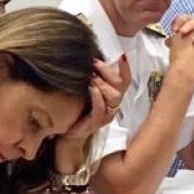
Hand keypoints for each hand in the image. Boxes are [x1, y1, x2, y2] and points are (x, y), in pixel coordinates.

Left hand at [53, 56, 127, 172]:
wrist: (68, 137)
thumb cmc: (76, 112)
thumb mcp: (85, 93)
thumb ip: (91, 79)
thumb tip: (90, 59)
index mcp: (111, 98)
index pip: (125, 81)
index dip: (126, 68)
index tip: (121, 56)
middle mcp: (112, 106)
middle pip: (120, 86)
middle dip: (108, 71)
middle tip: (95, 63)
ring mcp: (105, 115)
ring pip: (114, 97)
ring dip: (103, 83)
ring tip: (91, 75)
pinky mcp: (95, 123)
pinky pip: (101, 108)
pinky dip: (97, 96)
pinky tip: (89, 87)